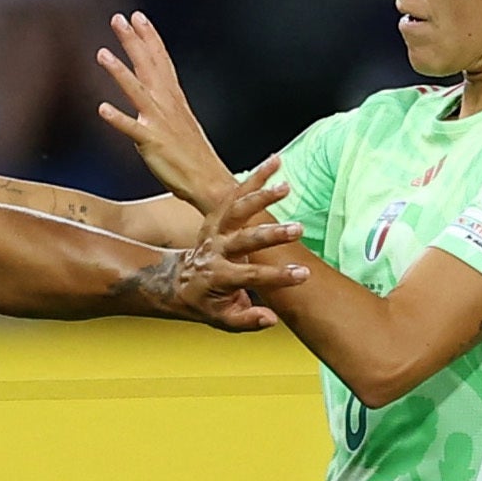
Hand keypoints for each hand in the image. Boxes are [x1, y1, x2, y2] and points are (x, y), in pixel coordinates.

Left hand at [95, 11, 231, 211]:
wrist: (209, 182)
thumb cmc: (192, 155)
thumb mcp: (179, 121)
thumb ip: (164, 103)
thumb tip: (153, 91)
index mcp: (173, 98)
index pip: (161, 60)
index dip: (149, 37)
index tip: (138, 16)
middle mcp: (166, 104)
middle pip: (148, 66)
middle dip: (133, 41)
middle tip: (118, 18)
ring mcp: (158, 122)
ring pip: (137, 91)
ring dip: (120, 72)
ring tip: (102, 53)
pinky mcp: (151, 143)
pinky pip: (132, 129)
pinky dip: (118, 118)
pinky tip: (101, 108)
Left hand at [160, 160, 309, 331]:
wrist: (178, 281)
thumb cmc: (205, 303)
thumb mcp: (222, 319)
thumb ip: (247, 319)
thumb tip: (272, 318)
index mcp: (218, 276)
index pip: (250, 278)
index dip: (277, 278)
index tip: (303, 276)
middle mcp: (215, 250)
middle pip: (244, 240)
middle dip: (271, 236)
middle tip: (298, 230)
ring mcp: (215, 230)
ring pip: (236, 209)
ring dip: (261, 196)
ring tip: (286, 187)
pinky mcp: (217, 215)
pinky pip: (235, 192)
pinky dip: (256, 176)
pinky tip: (276, 161)